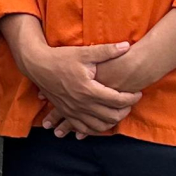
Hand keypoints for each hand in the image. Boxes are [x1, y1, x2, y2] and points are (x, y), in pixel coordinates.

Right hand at [1, 24, 136, 136]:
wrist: (37, 66)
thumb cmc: (61, 58)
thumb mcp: (84, 52)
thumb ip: (106, 51)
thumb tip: (126, 46)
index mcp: (88, 90)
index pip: (118, 100)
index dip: (132, 98)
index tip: (137, 92)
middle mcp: (82, 104)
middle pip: (112, 116)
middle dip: (125, 111)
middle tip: (130, 102)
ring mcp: (73, 111)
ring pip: (99, 126)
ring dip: (112, 122)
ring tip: (118, 111)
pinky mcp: (66, 113)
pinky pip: (84, 129)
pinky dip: (95, 129)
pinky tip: (101, 122)